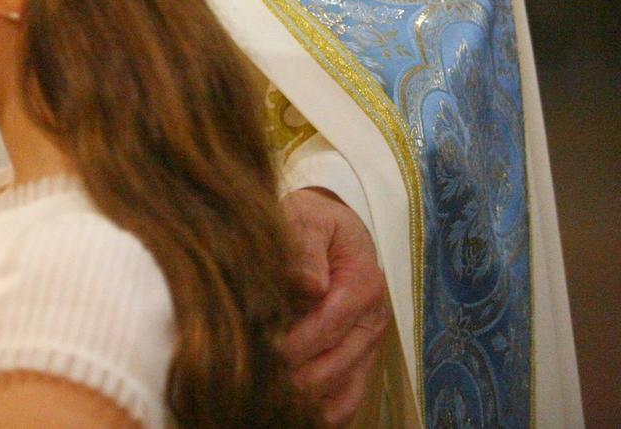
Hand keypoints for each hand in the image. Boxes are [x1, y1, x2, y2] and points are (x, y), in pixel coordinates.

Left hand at [281, 187, 391, 424]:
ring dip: (308, 398)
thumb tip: (307, 284)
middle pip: (335, 362)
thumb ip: (305, 246)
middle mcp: (371, 319)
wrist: (333, 229)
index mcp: (362, 284)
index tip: (263, 351)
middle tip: (254, 382)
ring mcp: (367, 344)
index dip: (295, 341)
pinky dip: (328, 413)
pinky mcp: (360, 359)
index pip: (328, 323)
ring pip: (343, 387)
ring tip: (269, 400)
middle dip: (296, 375)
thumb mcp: (307, 218)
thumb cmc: (314, 221)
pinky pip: (350, 397)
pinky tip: (297, 415)